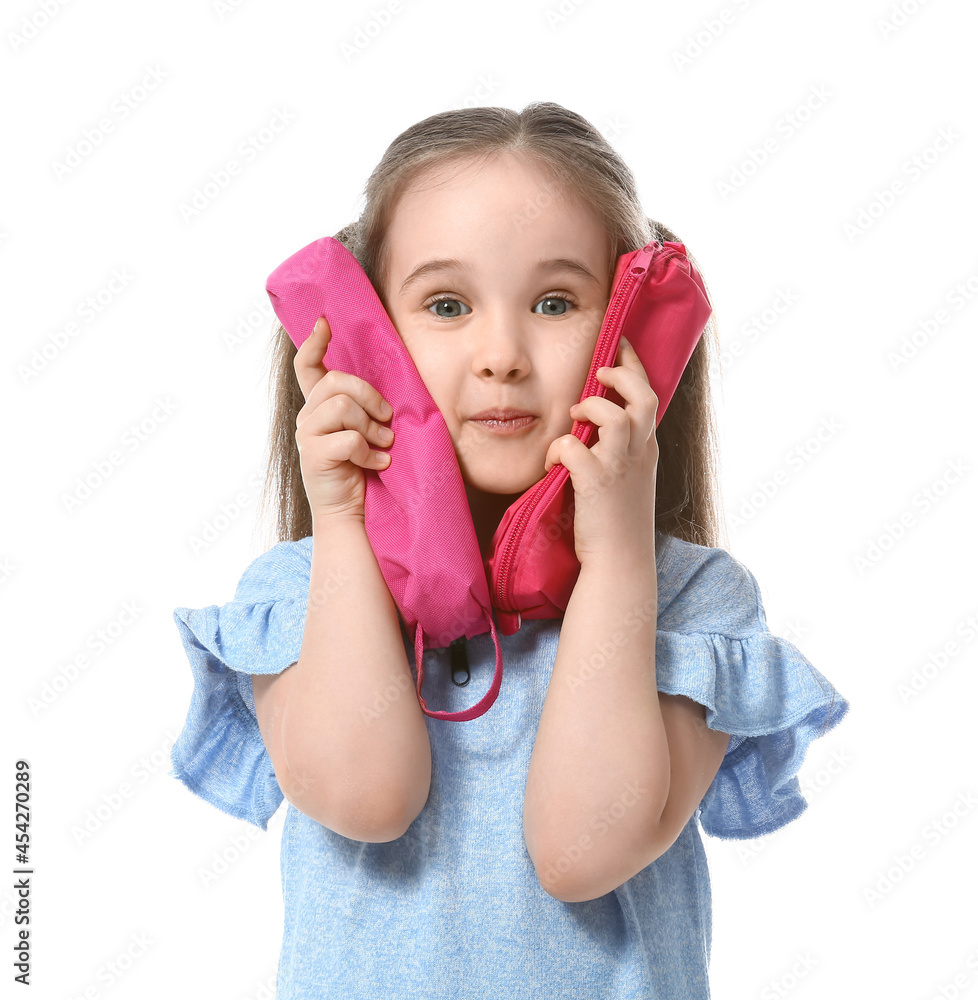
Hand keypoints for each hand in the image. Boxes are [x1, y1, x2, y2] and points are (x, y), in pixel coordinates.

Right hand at [294, 317, 394, 521]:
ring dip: (372, 427)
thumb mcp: (362, 430)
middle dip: (370, 397)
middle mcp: (307, 417)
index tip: (324, 322)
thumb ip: (362, 405)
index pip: (306, 366)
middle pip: (338, 382)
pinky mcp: (314, 457)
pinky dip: (371, 453)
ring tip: (382, 444)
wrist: (348, 512)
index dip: (312, 342)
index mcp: (318, 407)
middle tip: (387, 418)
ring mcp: (307, 436)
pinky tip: (379, 465)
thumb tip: (385, 381)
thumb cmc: (360, 469)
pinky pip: (350, 439)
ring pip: (343, 407)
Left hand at [542, 337, 658, 566]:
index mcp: (647, 448)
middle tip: (598, 373)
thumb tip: (591, 427)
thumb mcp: (629, 479)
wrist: (619, 562)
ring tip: (573, 418)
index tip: (619, 346)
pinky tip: (553, 465)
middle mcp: (639, 452)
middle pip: (642, 395)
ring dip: (588, 408)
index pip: (649, 394)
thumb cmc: (617, 523)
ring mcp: (619, 467)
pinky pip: (572, 448)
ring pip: (612, 415)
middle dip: (620, 374)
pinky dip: (557, 450)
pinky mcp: (596, 482)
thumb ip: (619, 450)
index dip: (634, 366)